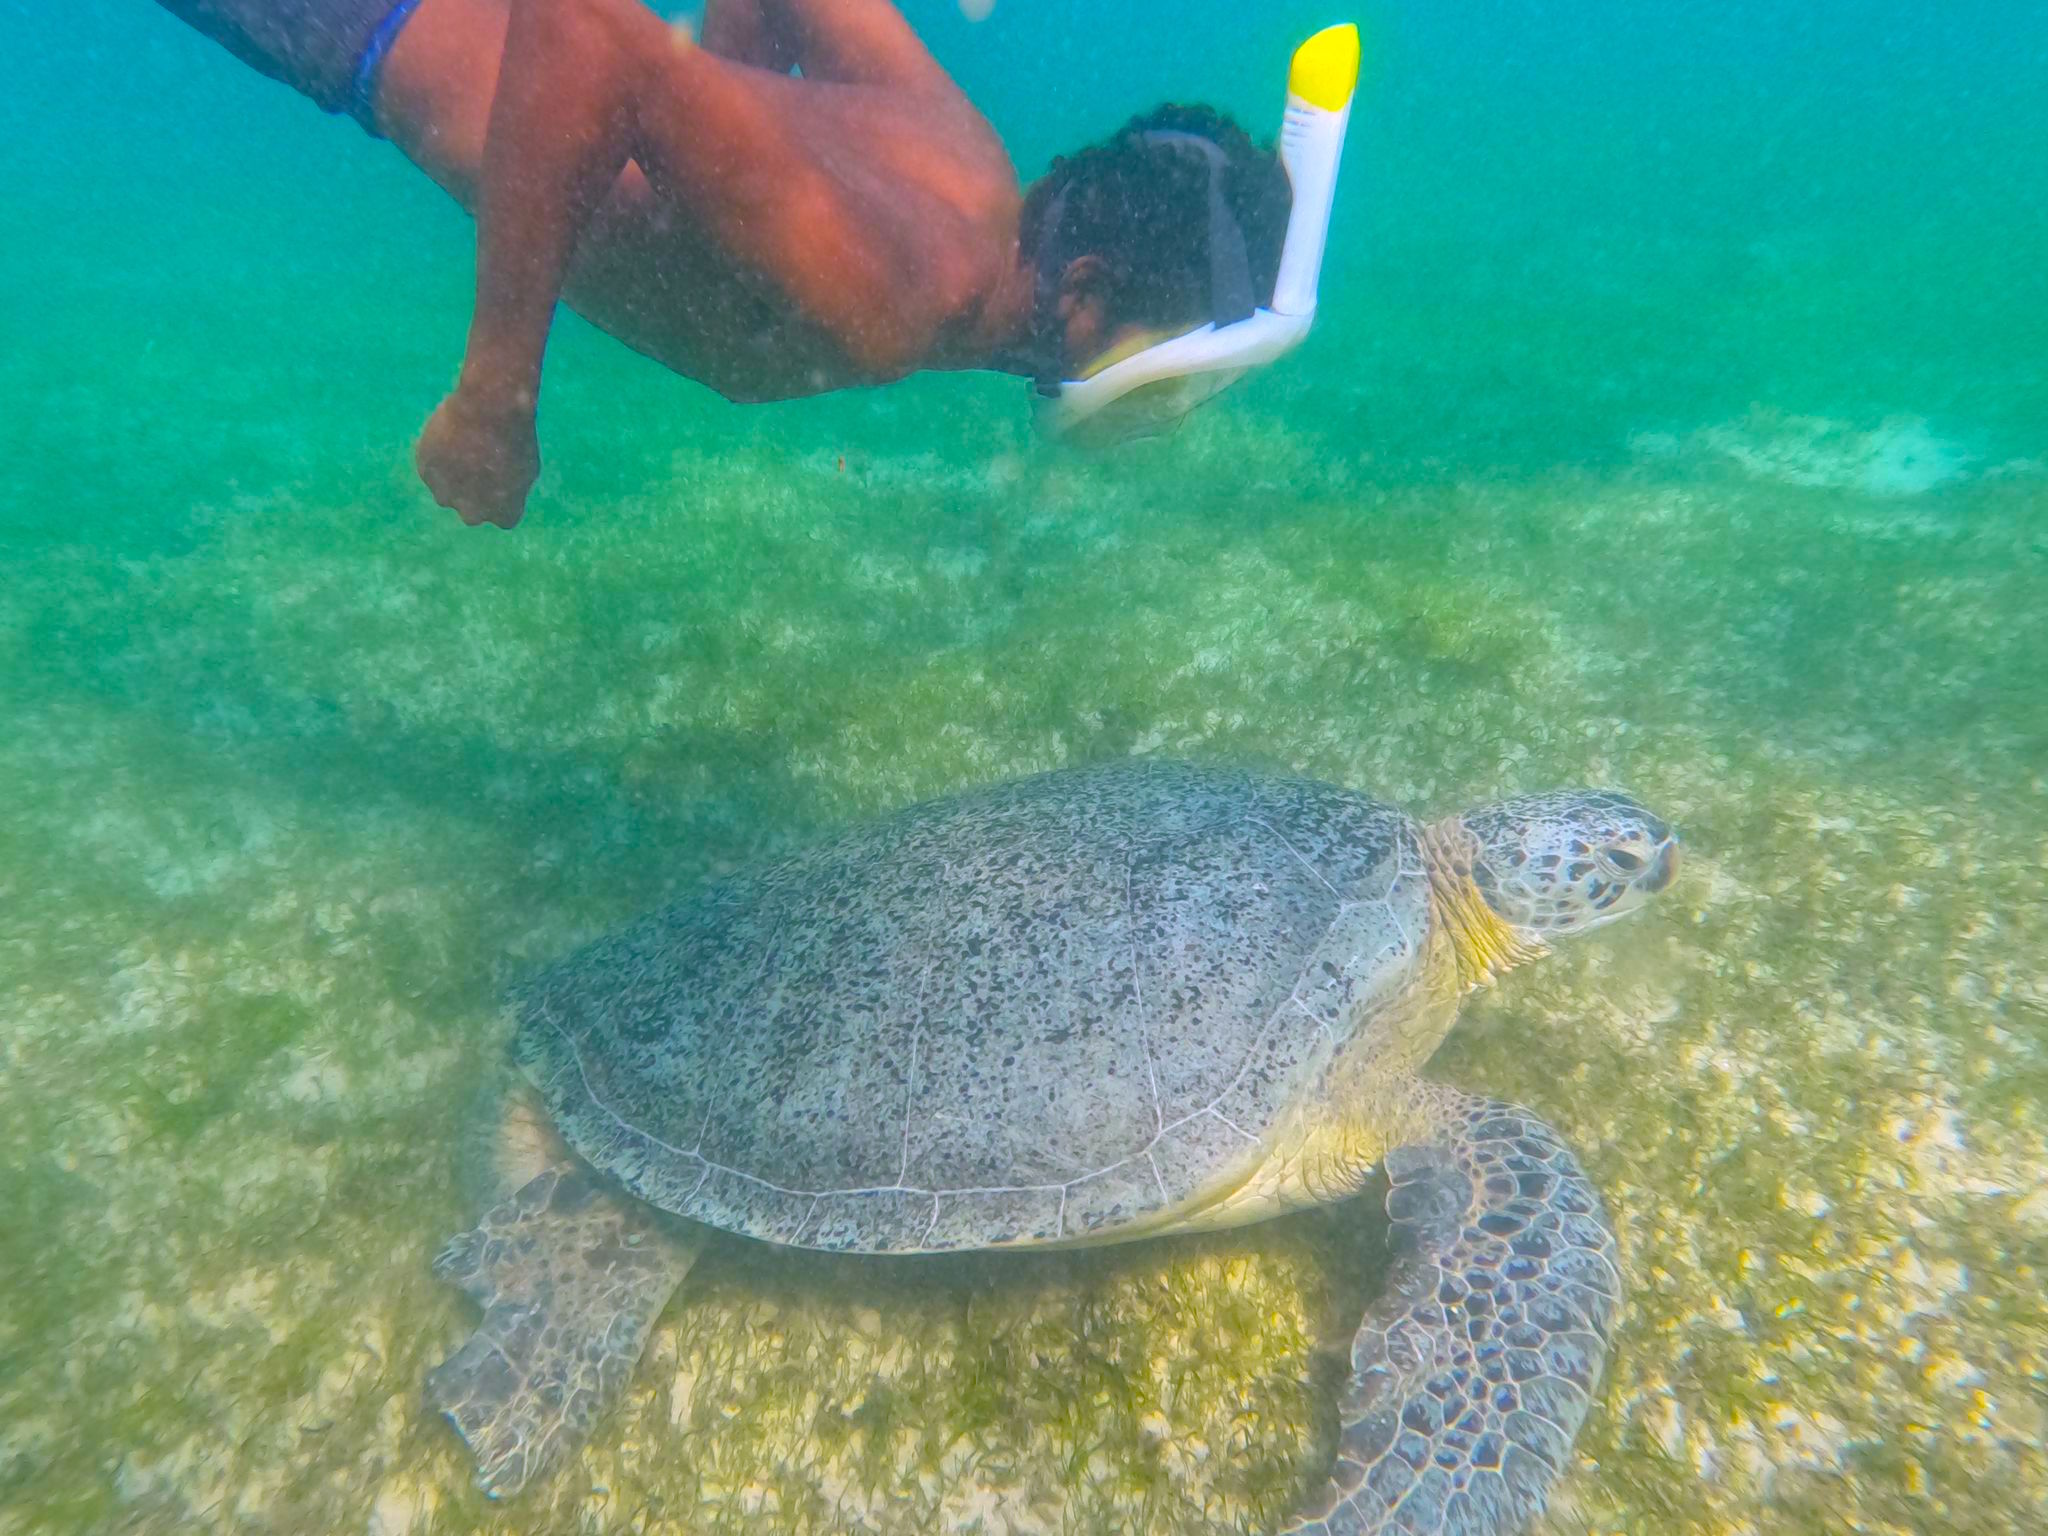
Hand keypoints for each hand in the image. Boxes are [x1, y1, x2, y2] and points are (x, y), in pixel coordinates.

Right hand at [415, 387, 540, 528]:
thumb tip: (496, 491)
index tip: (503, 472)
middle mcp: (472, 515)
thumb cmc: (516, 438)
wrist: (488, 411)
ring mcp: (445, 495)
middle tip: (480, 460)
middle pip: (472, 508)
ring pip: (449, 489)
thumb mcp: (527, 469)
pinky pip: (433, 468)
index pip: (502, 515)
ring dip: (455, 474)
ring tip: (465, 445)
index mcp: (503, 516)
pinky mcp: (426, 473)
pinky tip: (449, 438)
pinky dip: (438, 456)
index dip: (502, 492)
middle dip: (475, 489)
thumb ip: (509, 489)